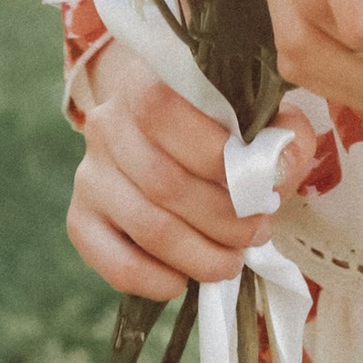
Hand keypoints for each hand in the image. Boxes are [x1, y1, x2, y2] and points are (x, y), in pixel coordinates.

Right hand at [66, 44, 273, 305]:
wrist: (165, 134)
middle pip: (163, 182)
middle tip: (258, 232)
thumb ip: (281, 133)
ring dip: (199, 255)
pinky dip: (155, 280)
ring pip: (146, 226)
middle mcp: (108, 124)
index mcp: (146, 81)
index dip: (215, 157)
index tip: (260, 189)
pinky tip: (184, 280)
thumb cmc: (221, 125)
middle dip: (223, 220)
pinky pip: (113, 262)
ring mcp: (91, 173)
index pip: (165, 111)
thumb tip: (279, 168)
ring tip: (233, 260)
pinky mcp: (82, 218)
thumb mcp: (258, 113)